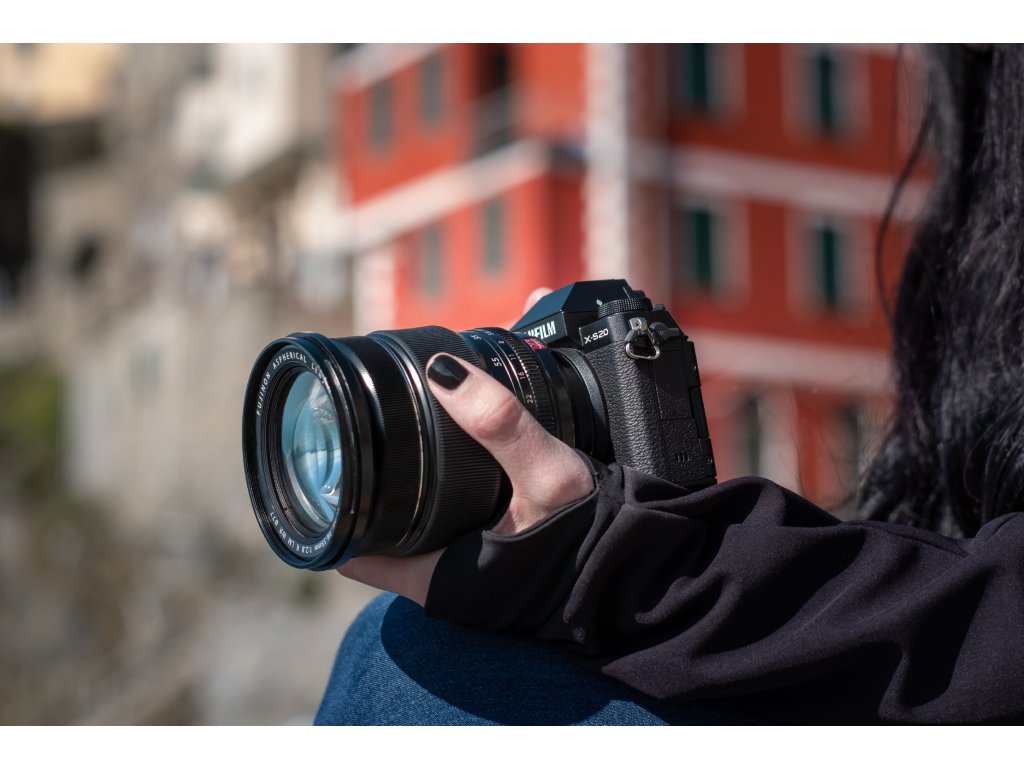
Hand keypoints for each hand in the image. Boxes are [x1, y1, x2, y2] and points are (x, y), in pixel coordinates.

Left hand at [338, 288, 593, 604]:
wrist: (644, 566)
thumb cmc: (595, 539)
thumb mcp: (548, 476)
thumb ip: (500, 423)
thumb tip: (442, 371)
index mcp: (437, 577)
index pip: (351, 546)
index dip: (327, 507)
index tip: (313, 465)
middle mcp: (443, 577)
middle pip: (375, 527)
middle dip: (364, 481)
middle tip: (356, 427)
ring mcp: (466, 564)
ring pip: (411, 516)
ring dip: (403, 477)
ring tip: (392, 428)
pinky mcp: (491, 549)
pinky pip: (447, 510)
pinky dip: (442, 477)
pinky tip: (452, 441)